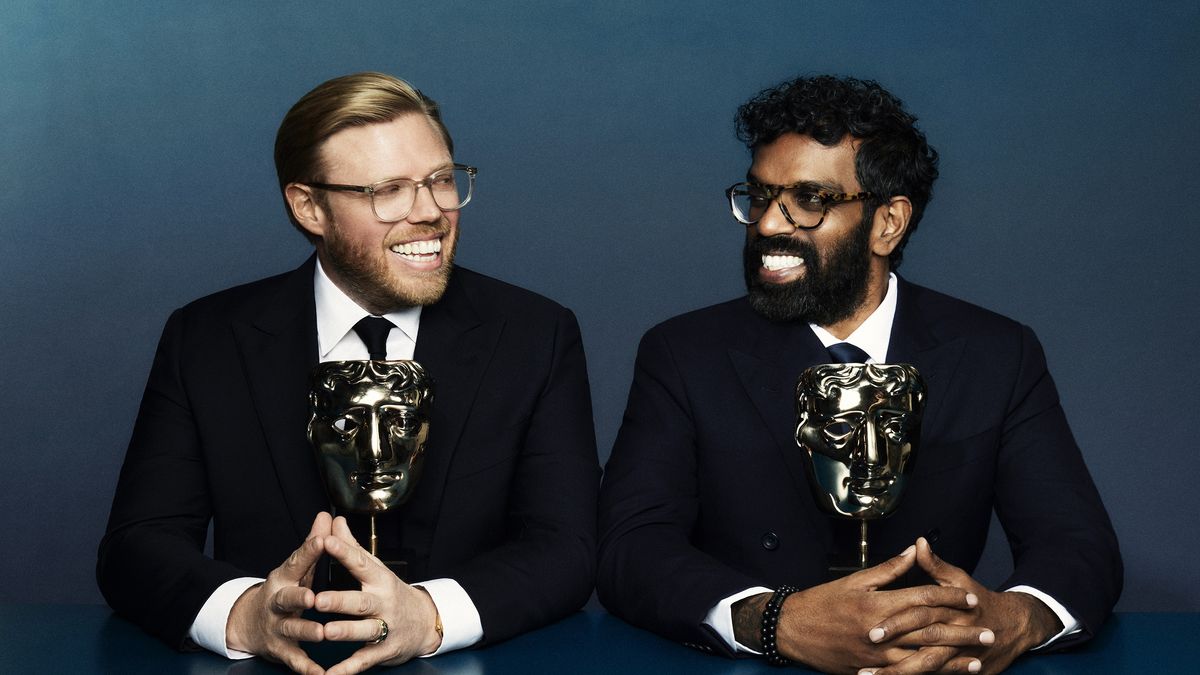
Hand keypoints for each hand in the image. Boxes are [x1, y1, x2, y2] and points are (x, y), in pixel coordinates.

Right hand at [226, 511, 331, 674]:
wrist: (248, 623)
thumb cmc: (283, 591)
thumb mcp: (295, 568)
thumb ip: (312, 544)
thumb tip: (327, 515)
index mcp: (284, 579)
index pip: (296, 561)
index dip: (309, 550)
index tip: (323, 539)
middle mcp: (278, 603)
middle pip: (287, 599)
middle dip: (298, 598)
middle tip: (312, 597)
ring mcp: (278, 627)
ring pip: (291, 630)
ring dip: (305, 632)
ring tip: (321, 633)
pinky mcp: (281, 650)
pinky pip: (295, 660)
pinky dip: (307, 668)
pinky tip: (321, 674)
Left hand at [315, 516, 442, 674]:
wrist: (426, 622)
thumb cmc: (391, 592)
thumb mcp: (375, 568)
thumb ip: (352, 547)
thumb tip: (334, 521)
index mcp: (379, 579)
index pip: (360, 563)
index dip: (343, 552)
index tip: (326, 541)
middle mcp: (383, 603)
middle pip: (360, 601)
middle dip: (340, 601)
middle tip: (318, 599)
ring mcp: (385, 628)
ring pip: (364, 631)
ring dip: (345, 632)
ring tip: (326, 632)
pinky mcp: (384, 651)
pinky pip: (364, 660)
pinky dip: (347, 669)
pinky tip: (330, 674)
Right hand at [734, 545, 978, 673]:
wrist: (792, 630)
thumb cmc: (822, 601)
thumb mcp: (854, 579)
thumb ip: (889, 568)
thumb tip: (915, 550)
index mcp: (876, 603)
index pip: (922, 599)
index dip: (949, 598)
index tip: (971, 599)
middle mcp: (879, 631)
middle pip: (929, 631)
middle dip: (962, 632)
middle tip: (989, 633)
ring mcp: (875, 655)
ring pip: (921, 659)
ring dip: (952, 660)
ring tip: (977, 660)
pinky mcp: (869, 671)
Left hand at [860, 537, 1061, 674]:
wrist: (1016, 625)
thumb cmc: (981, 600)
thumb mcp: (959, 579)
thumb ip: (935, 565)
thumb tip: (918, 543)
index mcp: (950, 608)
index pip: (919, 615)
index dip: (896, 623)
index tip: (871, 631)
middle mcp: (956, 631)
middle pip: (924, 642)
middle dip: (895, 651)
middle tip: (868, 656)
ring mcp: (961, 653)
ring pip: (930, 665)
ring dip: (901, 672)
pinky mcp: (966, 668)